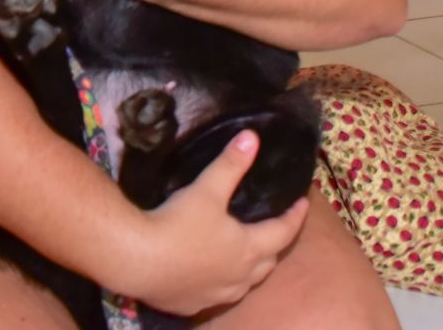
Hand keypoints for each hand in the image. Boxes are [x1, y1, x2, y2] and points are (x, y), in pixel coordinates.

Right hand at [112, 131, 308, 314]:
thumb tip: (252, 137)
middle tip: (275, 226)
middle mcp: (240, 278)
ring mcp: (217, 295)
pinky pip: (216, 294)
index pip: (283, 232)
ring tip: (246, 252)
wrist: (140, 260)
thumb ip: (231, 164)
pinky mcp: (193, 305)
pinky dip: (221, 282)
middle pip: (268, 261)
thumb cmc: (179, 223)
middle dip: (275, 243)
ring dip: (250, 268)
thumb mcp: (207, 189)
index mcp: (248, 248)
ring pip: (245, 283)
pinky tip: (210, 274)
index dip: (295, 216)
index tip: (303, 203)